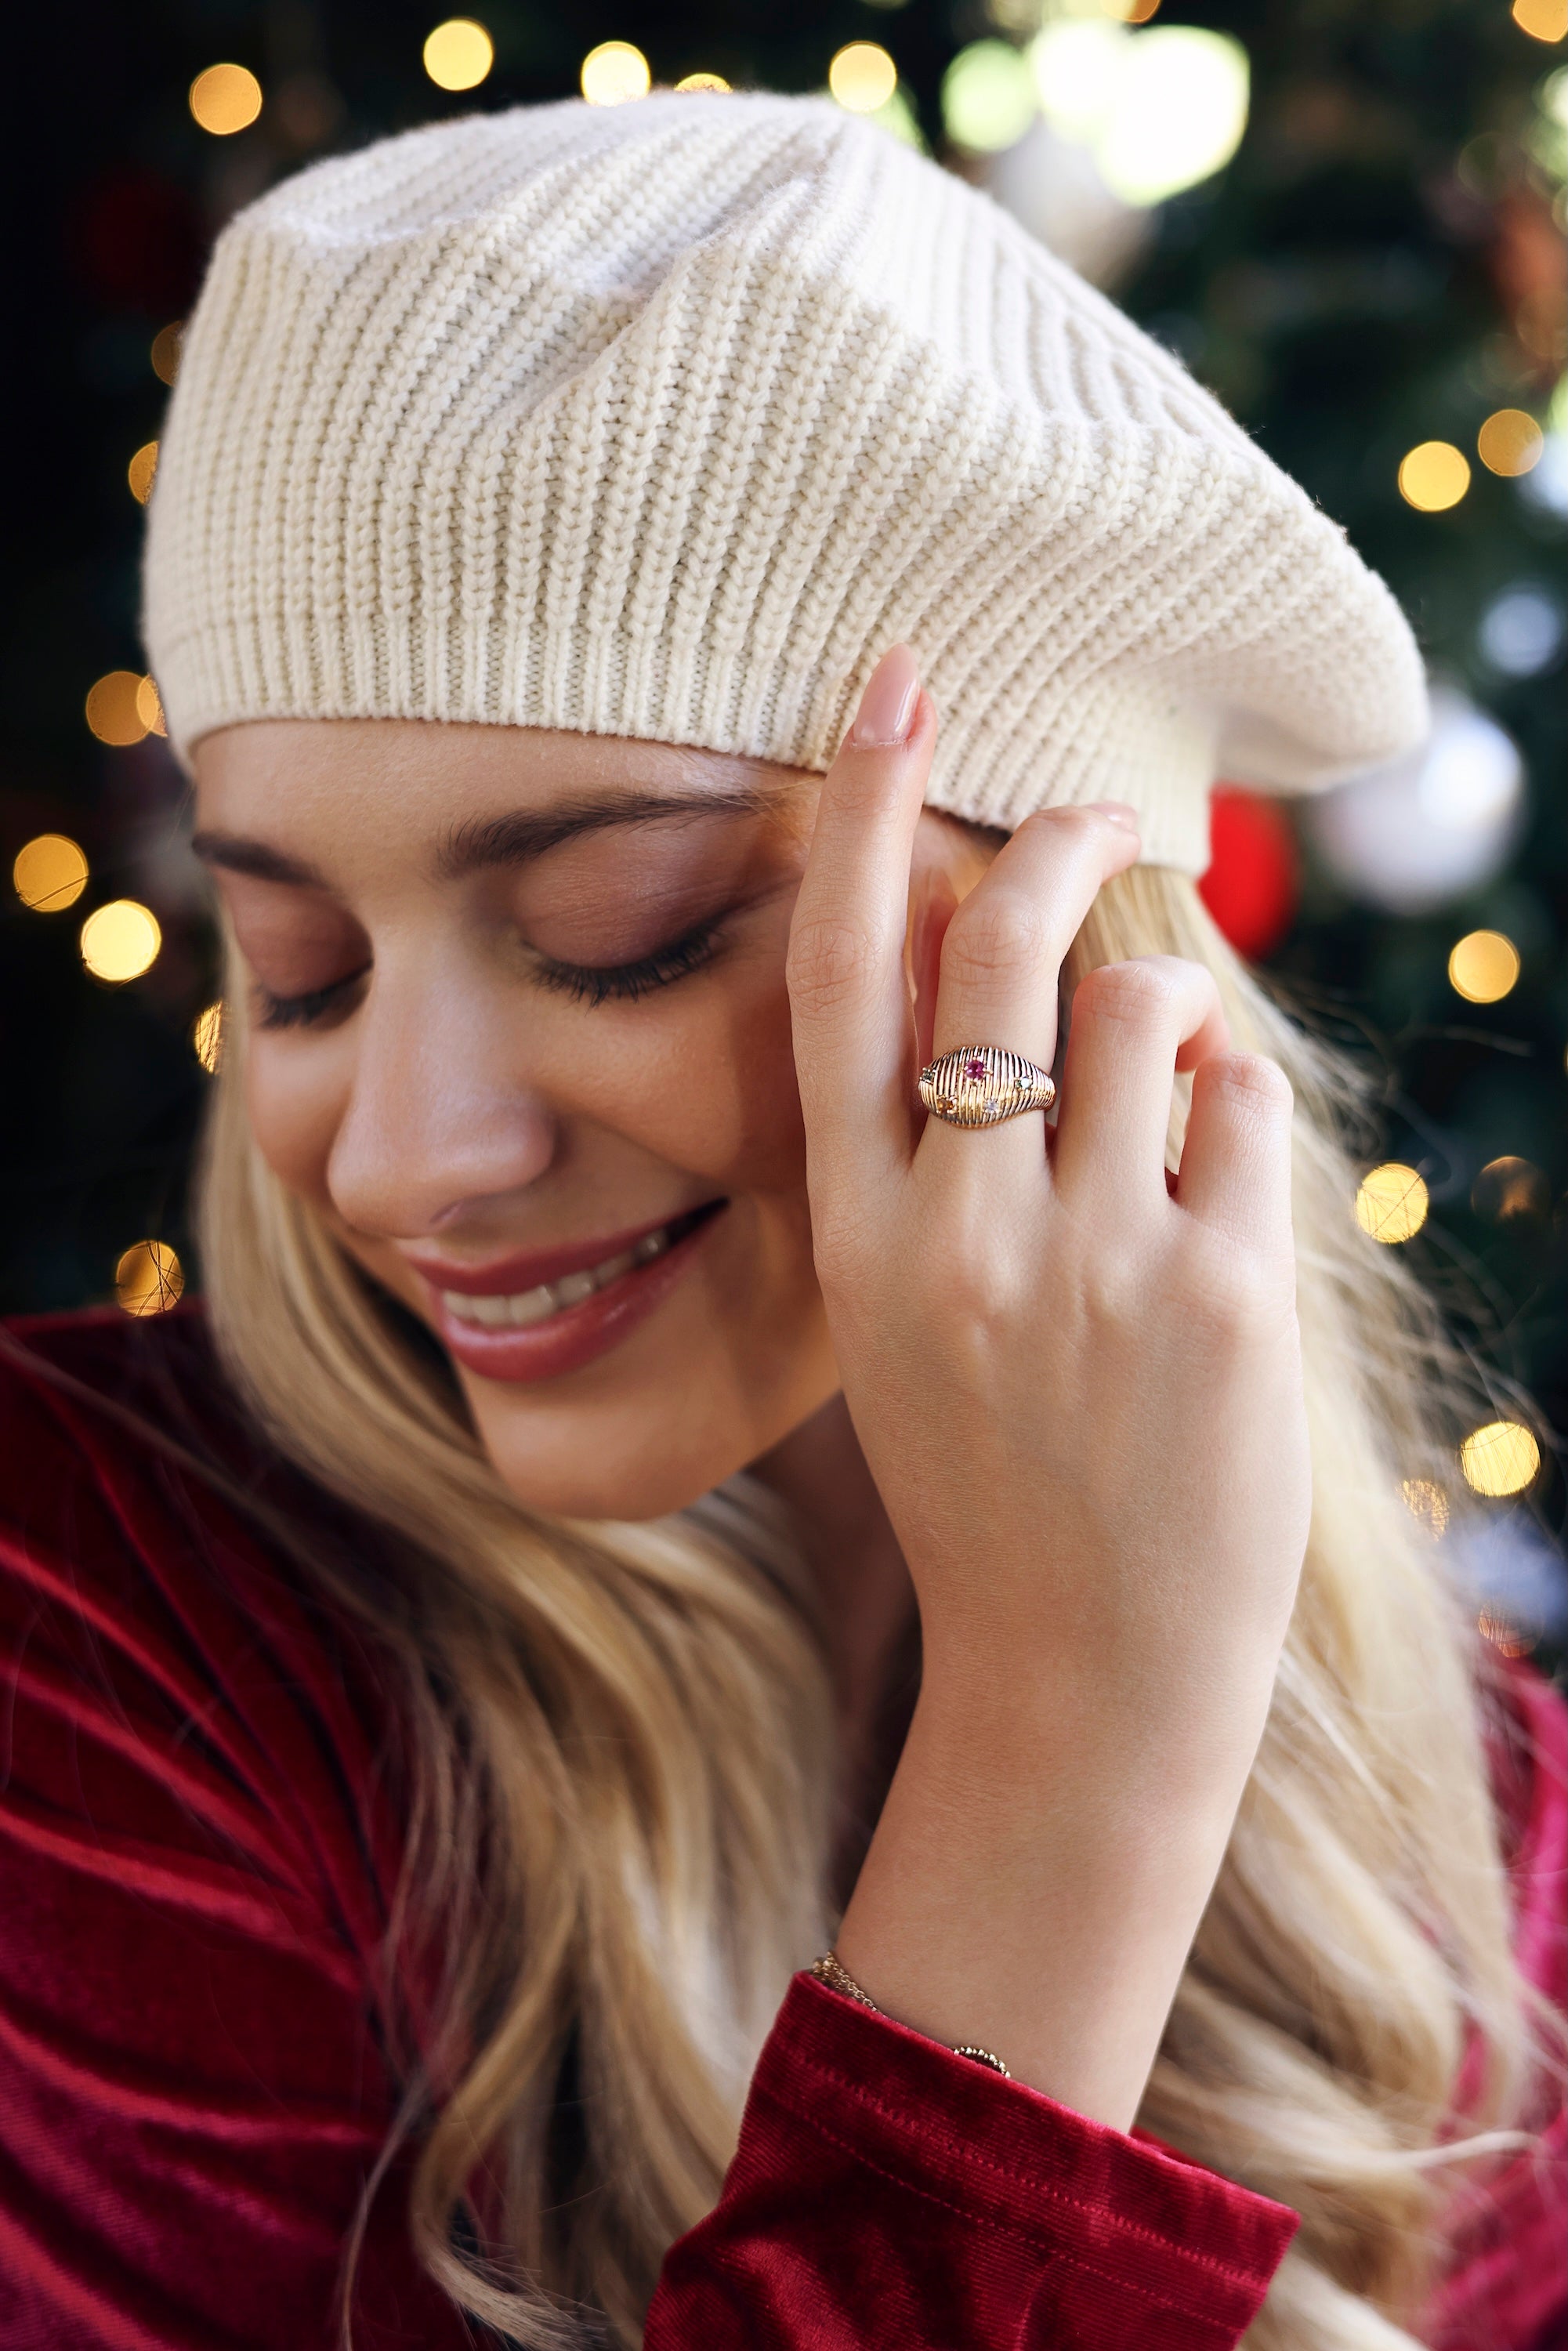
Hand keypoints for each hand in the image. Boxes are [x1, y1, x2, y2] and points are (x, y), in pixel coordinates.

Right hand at [786, 645, 1309, 2125]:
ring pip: (1140, 1005)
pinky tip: (1209, 1165)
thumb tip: (991, 959)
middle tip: (1089, 815)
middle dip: (1054, 842)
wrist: (1080, 1679)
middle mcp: (960, 1233)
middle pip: (998, 946)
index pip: (838, 978)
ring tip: (1160, 1061)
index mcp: (860, 1236)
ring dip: (1161, 995)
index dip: (862, 807)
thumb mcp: (908, 1315)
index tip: (894, 675)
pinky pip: (1244, 1105)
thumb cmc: (990, 1477)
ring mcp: (1094, 1266)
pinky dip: (1234, 1101)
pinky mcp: (1222, 1299)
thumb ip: (924, 1152)